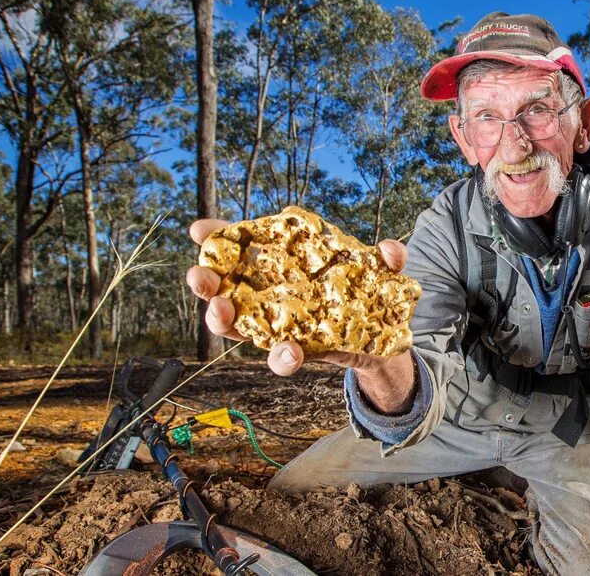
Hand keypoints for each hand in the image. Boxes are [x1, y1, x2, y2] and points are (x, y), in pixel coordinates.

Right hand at [185, 216, 414, 411]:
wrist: (383, 341)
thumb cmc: (368, 293)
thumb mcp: (380, 272)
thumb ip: (386, 259)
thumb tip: (390, 250)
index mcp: (281, 264)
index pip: (240, 247)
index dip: (216, 238)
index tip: (199, 230)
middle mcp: (269, 295)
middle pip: (223, 287)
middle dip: (204, 282)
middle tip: (199, 276)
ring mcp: (277, 325)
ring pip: (237, 326)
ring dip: (222, 320)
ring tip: (221, 313)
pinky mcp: (296, 352)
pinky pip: (280, 358)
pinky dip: (283, 357)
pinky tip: (291, 351)